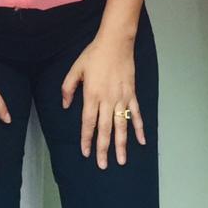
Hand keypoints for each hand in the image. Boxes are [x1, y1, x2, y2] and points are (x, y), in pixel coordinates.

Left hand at [61, 33, 144, 169]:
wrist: (116, 42)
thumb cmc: (94, 54)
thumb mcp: (76, 68)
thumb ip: (68, 87)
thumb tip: (65, 106)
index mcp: (92, 95)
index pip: (88, 122)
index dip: (86, 139)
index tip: (85, 153)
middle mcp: (107, 100)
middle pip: (105, 129)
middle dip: (103, 148)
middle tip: (103, 165)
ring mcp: (121, 98)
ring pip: (121, 126)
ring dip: (121, 144)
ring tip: (121, 161)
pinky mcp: (131, 93)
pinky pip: (136, 113)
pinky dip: (139, 127)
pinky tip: (142, 141)